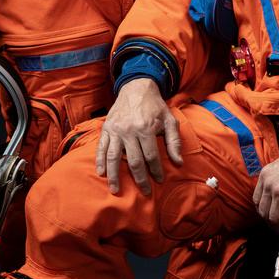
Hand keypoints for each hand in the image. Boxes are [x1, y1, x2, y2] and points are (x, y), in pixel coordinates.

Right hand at [96, 79, 182, 194]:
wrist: (137, 87)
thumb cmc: (155, 106)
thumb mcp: (169, 120)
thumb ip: (174, 141)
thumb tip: (179, 162)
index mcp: (146, 128)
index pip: (151, 156)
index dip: (156, 170)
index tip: (159, 180)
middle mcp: (129, 131)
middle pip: (134, 161)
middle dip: (139, 179)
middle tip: (144, 192)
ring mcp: (116, 130)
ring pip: (114, 158)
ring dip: (114, 176)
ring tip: (116, 190)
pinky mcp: (107, 128)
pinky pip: (101, 148)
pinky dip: (100, 161)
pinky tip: (101, 173)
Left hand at [253, 138, 278, 230]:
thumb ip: (273, 180)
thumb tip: (273, 198)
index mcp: (265, 174)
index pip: (257, 201)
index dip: (263, 211)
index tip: (269, 216)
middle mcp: (269, 182)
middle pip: (263, 210)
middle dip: (270, 221)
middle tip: (278, 227)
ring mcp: (278, 188)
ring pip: (272, 216)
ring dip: (278, 225)